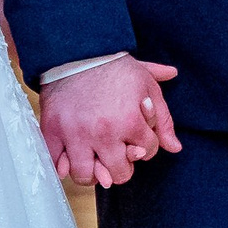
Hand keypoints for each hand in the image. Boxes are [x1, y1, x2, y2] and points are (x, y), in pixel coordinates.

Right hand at [41, 56, 181, 187]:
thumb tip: (175, 148)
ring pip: (86, 177)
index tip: (137, 136)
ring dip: (93, 172)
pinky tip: (71, 157)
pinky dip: (63, 166)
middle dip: (122, 165)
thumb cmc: (113, 66)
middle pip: (120, 174)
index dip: (146, 145)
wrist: (75, 51)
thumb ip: (163, 119)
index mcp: (129, 121)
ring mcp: (75, 135)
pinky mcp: (52, 132)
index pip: (148, 152)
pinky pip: (56, 165)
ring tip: (94, 159)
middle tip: (116, 153)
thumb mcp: (146, 85)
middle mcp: (103, 133)